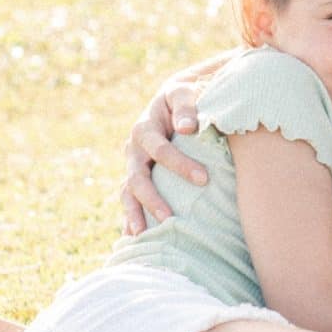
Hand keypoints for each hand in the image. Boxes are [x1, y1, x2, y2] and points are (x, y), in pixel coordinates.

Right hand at [121, 80, 208, 235]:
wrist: (173, 100)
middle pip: (137, 178)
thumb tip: (187, 128)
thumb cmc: (184, 97)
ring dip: (134, 214)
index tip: (204, 179)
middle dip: (153, 199)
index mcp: (144, 128)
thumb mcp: (184, 92)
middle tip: (171, 218)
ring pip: (128, 193)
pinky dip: (130, 218)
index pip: (160, 150)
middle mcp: (134, 150)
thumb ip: (186, 105)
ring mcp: (132, 165)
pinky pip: (129, 200)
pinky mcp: (136, 177)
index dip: (180, 165)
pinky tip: (134, 238)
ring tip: (143, 235)